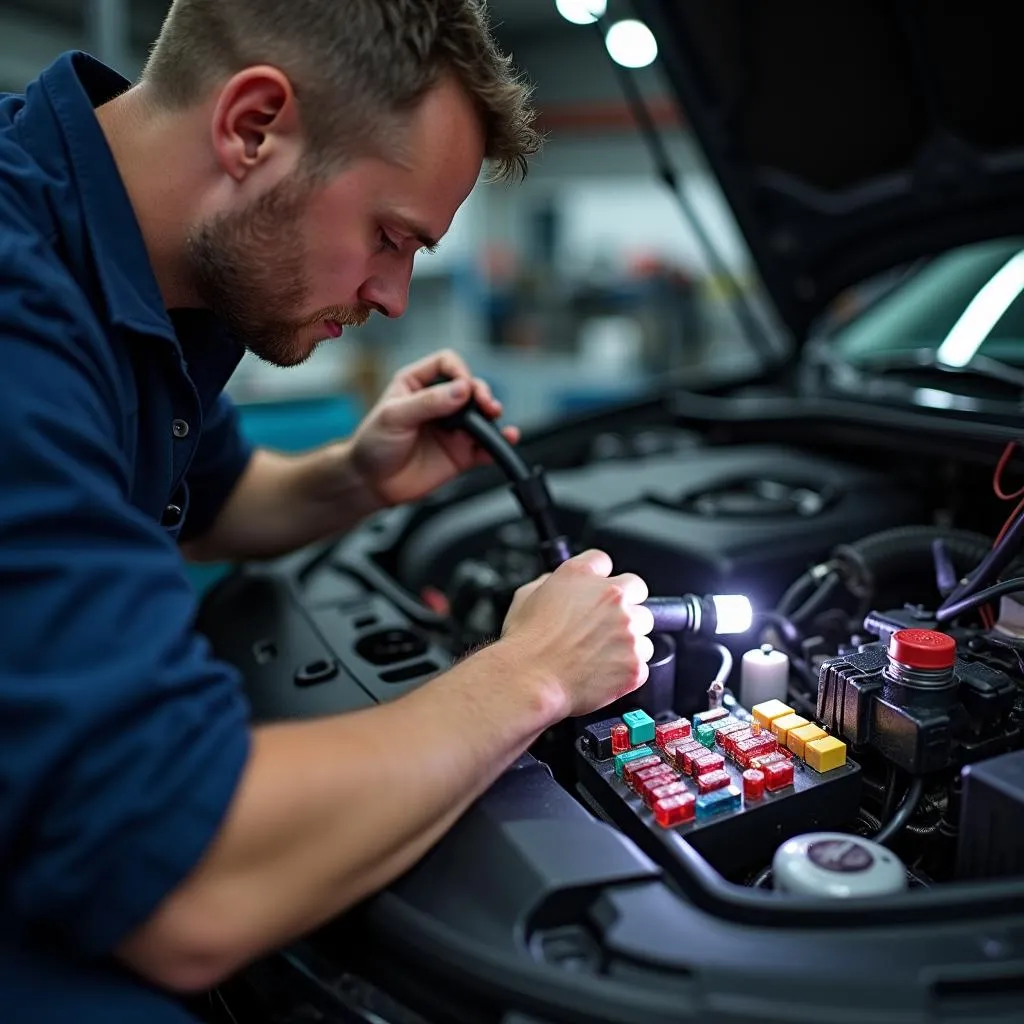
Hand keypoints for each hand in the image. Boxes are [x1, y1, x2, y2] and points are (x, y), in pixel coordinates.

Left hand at [348, 349, 519, 508]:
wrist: (371, 484)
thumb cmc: (373, 445)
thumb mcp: (394, 416)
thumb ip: (428, 402)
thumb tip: (461, 389)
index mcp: (417, 384)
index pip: (447, 363)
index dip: (459, 370)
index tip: (463, 386)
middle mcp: (438, 403)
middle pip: (470, 387)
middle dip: (481, 392)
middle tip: (484, 404)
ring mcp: (451, 429)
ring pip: (482, 415)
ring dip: (492, 415)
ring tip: (494, 417)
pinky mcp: (460, 453)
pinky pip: (485, 447)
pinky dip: (498, 444)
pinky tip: (504, 440)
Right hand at [499, 550, 653, 717]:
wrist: (529, 680)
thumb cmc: (525, 643)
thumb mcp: (525, 596)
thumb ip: (549, 583)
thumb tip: (557, 585)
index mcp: (582, 576)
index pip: (604, 561)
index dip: (600, 576)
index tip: (598, 589)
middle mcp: (611, 597)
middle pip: (636, 591)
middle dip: (624, 604)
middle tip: (606, 623)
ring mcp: (627, 630)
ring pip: (644, 628)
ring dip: (629, 637)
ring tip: (602, 653)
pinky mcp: (634, 663)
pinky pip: (642, 662)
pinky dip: (627, 668)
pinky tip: (604, 671)